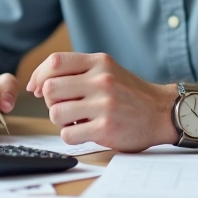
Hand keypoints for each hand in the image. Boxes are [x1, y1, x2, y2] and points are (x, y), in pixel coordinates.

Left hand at [26, 52, 177, 151]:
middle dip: (50, 101)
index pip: (55, 62)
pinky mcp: (106, 129)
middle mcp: (101, 81)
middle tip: (63, 106)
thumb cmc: (130, 93)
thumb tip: (38, 84)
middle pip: (50, 88)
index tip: (35, 88)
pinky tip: (84, 131)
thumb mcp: (108, 70)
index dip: (38, 75)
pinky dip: (71, 136)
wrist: (162, 112)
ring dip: (60, 120)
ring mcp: (104, 105)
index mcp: (100, 63)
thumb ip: (78, 71)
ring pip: (55, 113)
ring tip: (76, 120)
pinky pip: (68, 135)